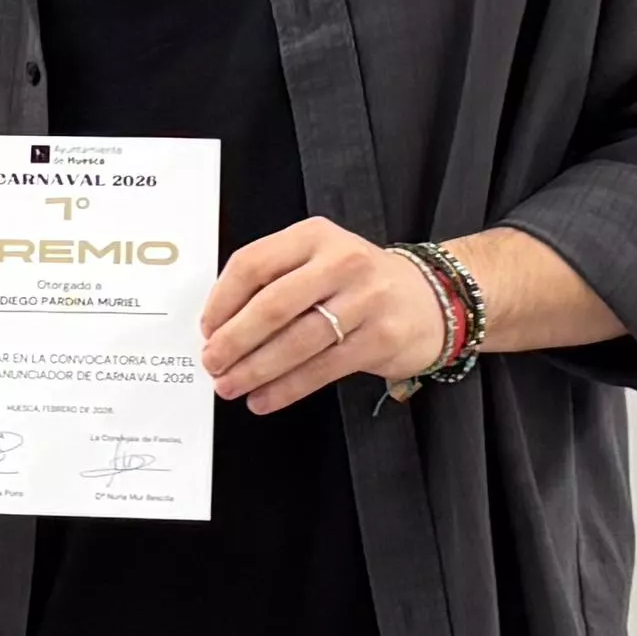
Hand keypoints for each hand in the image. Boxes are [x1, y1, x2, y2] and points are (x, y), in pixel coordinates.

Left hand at [204, 220, 449, 411]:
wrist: (429, 298)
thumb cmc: (357, 283)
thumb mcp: (317, 260)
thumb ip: (273, 280)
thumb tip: (220, 327)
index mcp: (314, 236)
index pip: (253, 263)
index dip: (222, 301)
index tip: (207, 328)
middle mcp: (341, 262)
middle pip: (272, 304)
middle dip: (234, 340)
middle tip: (212, 362)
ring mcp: (366, 299)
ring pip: (296, 341)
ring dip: (255, 369)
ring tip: (230, 386)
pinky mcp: (380, 338)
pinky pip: (322, 369)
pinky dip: (287, 388)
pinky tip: (265, 398)